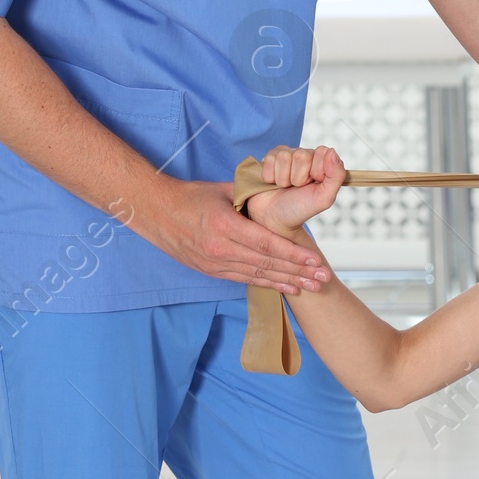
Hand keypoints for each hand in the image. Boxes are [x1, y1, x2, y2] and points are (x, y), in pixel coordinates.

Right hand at [137, 177, 332, 292]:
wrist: (155, 213)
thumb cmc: (190, 197)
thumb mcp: (222, 190)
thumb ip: (250, 196)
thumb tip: (278, 193)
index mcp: (226, 226)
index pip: (267, 244)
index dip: (294, 254)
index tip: (316, 260)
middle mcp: (221, 249)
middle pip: (267, 264)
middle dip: (299, 272)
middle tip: (323, 278)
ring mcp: (215, 263)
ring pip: (258, 275)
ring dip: (287, 282)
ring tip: (311, 287)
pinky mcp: (211, 270)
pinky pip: (244, 279)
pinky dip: (267, 284)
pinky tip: (286, 287)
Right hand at [243, 143, 346, 249]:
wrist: (274, 220)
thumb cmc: (300, 208)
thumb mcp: (324, 198)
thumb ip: (336, 176)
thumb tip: (332, 151)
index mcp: (322, 163)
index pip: (322, 152)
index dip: (316, 171)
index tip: (313, 185)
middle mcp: (305, 156)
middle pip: (302, 155)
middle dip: (298, 177)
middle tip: (297, 188)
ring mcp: (286, 155)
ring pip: (284, 157)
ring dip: (283, 179)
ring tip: (285, 187)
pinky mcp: (269, 157)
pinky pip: (269, 159)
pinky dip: (270, 177)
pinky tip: (273, 183)